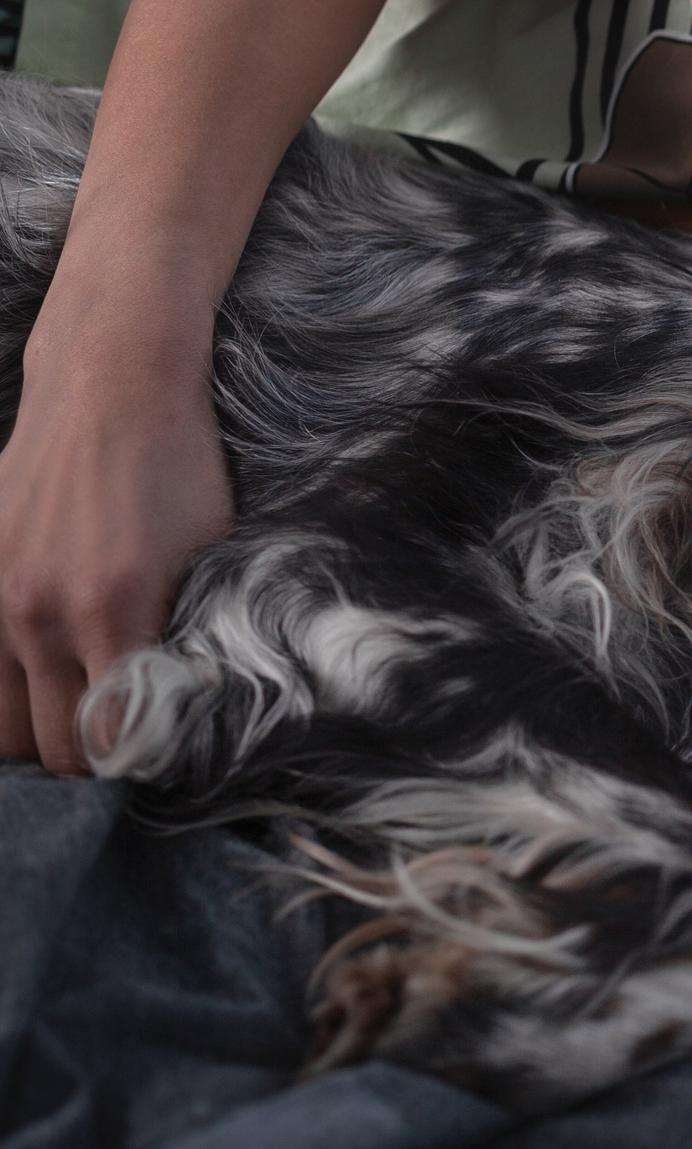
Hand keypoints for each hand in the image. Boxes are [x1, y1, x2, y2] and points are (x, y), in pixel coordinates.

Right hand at [0, 326, 231, 772]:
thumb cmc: (179, 467)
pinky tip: (33, 681)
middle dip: (87, 759)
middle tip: (117, 743)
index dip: (134, 762)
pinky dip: (0, 688)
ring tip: (73, 716)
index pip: (110, 739)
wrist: (111, 385)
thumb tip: (191, 705)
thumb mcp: (213, 552)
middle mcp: (40, 612)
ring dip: (35, 732)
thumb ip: (195, 631)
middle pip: (50, 747)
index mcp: (113, 610)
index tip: (156, 754)